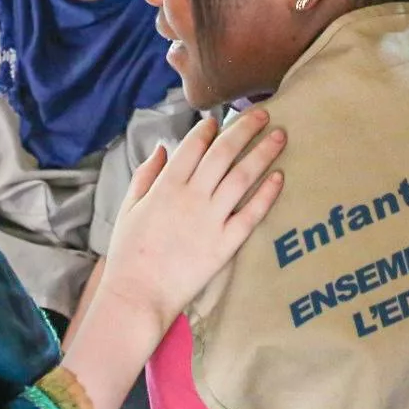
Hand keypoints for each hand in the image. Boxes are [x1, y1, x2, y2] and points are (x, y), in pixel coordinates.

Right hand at [100, 110, 286, 328]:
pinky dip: (267, 194)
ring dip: (263, 153)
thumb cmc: (129, 254)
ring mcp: (210, 220)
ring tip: (280, 136)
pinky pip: (251, 214)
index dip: (209, 127)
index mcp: (165, 186)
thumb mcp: (128, 208)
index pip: (193, 146)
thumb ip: (145, 175)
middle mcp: (191, 197)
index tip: (221, 117)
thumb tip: (162, 147)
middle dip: (245, 128)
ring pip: (242, 177)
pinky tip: (280, 177)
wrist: (138, 296)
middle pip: (223, 153)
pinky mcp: (225, 245)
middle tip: (264, 113)